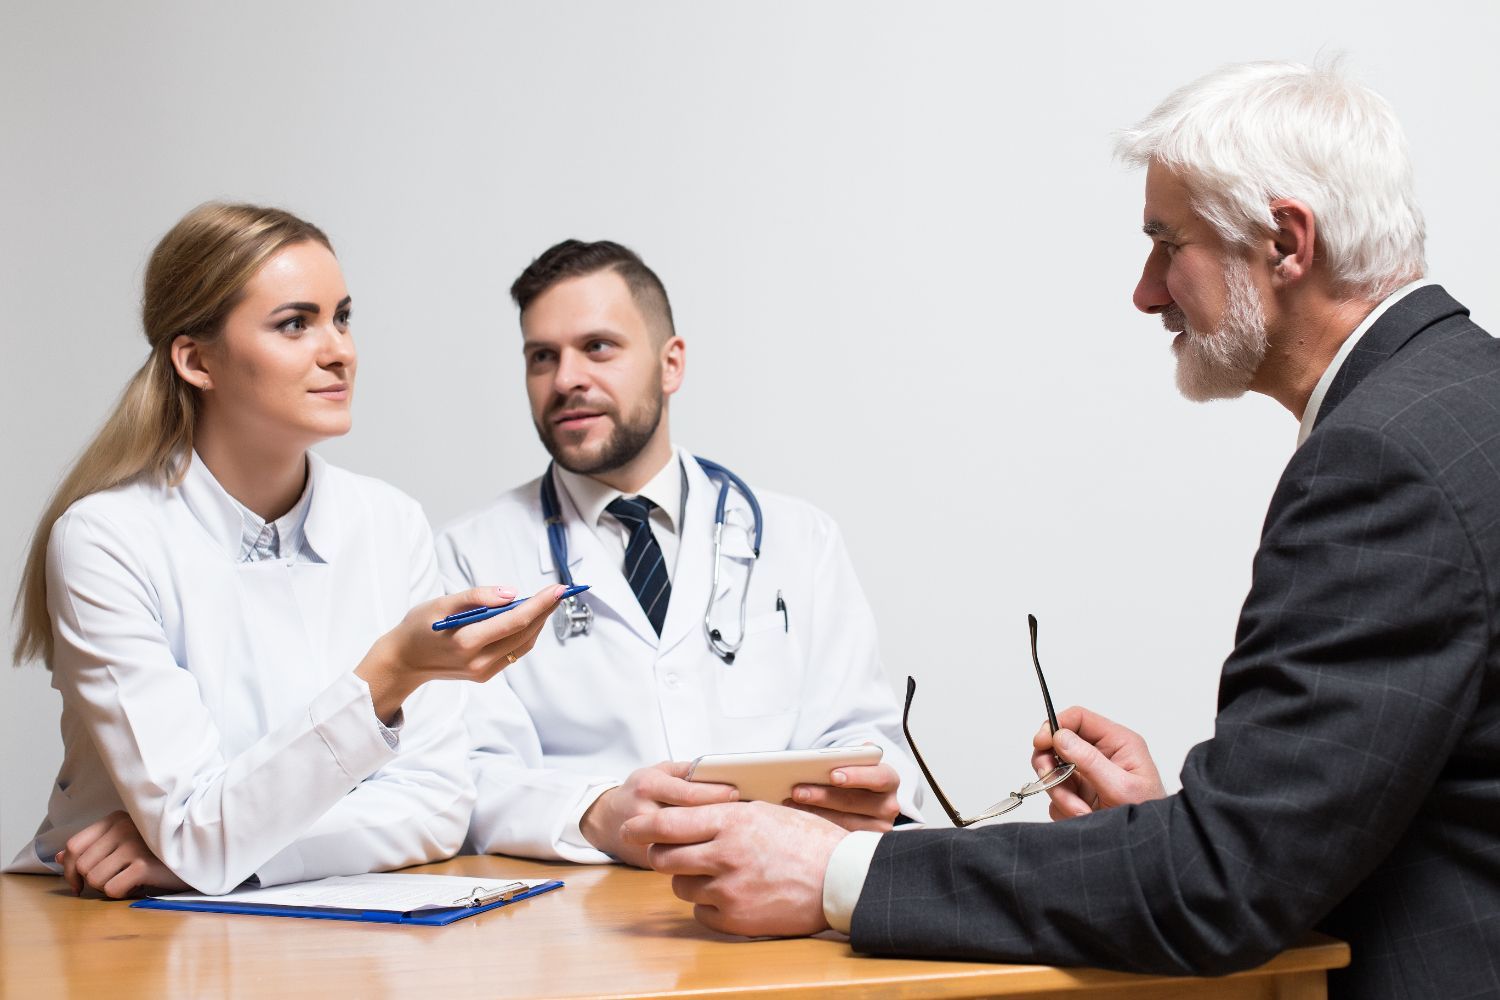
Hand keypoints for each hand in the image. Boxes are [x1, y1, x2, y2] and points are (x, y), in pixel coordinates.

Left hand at [56, 811, 188, 898]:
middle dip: (91, 881)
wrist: (202, 852)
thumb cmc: (162, 848)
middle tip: (111, 883)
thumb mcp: (126, 841)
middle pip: (81, 865)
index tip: (78, 883)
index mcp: (117, 818)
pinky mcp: (144, 864)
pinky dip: (121, 894)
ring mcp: (134, 844)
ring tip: (128, 881)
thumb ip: (94, 846)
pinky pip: (112, 889)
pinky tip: (138, 885)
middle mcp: (123, 827)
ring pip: (95, 879)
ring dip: (108, 888)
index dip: (69, 868)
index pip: (74, 845)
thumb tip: (58, 856)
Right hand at [356, 584, 562, 720]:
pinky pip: (515, 651)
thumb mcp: (441, 603)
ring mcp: (484, 672)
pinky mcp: (486, 675)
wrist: (404, 661)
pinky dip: (526, 633)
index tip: (559, 589)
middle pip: (525, 633)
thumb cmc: (419, 627)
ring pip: (524, 643)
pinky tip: (530, 617)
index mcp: (467, 643)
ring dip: (539, 622)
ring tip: (548, 600)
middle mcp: (479, 662)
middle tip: (560, 590)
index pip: (515, 621)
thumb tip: (511, 593)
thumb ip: (476, 596)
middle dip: (545, 610)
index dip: (541, 604)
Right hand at [580, 762, 738, 867]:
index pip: (687, 792)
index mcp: (649, 787)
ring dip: (709, 839)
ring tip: (734, 833)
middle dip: (716, 818)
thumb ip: (686, 771)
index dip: (714, 794)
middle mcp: (644, 813)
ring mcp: (644, 840)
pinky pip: (679, 858)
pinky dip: (699, 853)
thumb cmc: (640, 792)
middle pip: (687, 819)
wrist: (607, 821)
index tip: (736, 793)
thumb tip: (718, 772)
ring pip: (684, 843)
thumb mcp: (658, 772)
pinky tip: (716, 849)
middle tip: (742, 816)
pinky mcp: (648, 861)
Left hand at [623, 801, 843, 936]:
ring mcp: (728, 890)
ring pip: (680, 886)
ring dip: (689, 879)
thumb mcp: (766, 811)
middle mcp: (724, 854)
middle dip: (661, 854)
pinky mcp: (735, 919)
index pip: (667, 824)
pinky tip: (731, 894)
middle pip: (664, 857)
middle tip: (669, 852)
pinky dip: (709, 904)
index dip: (641, 827)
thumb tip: (691, 815)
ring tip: (716, 872)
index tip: (628, 828)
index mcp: (732, 820)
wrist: (841, 878)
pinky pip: (700, 912)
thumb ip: (726, 814)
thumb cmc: (809, 840)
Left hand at [789, 758, 900, 831]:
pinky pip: (837, 839)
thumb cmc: (852, 778)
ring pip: (844, 823)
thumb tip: (839, 752)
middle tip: (797, 791)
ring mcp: (878, 829)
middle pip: (855, 802)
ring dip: (814, 814)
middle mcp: (888, 806)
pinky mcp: (863, 846)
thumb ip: (848, 757)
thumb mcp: (854, 765)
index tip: (833, 775)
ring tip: (791, 804)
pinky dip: (816, 828)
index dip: (857, 775)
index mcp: (889, 780)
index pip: (879, 777)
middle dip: (823, 796)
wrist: (861, 803)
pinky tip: (797, 820)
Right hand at [1032, 705, 1166, 819]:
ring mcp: (1089, 775)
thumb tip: (1060, 737)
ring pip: (1054, 771)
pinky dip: (1064, 807)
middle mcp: (1101, 755)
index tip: (1040, 743)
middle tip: (1051, 779)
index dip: (1055, 725)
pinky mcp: (1080, 794)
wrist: (1146, 848)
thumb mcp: (1120, 787)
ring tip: (1081, 810)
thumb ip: (1089, 761)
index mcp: (1118, 743)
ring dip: (1061, 792)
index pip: (1079, 718)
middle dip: (1052, 764)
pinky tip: (1083, 817)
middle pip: (1059, 744)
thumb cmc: (1146, 815)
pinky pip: (1057, 794)